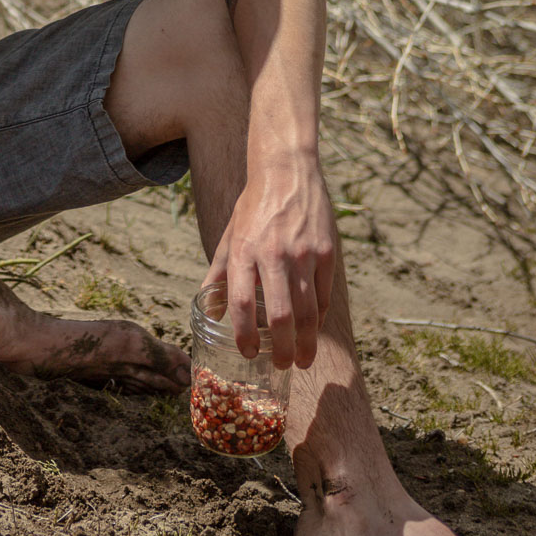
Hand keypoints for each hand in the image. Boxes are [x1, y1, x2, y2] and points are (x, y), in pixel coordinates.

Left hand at [205, 153, 335, 369]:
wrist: (286, 170)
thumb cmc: (253, 206)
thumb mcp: (229, 235)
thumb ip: (219, 273)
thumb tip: (209, 311)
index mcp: (244, 250)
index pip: (241, 304)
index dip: (243, 335)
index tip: (248, 353)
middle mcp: (273, 254)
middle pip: (280, 316)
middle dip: (282, 350)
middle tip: (282, 365)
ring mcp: (303, 253)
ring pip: (308, 312)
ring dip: (306, 342)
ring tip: (302, 359)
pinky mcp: (326, 251)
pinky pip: (324, 295)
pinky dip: (319, 318)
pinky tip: (314, 329)